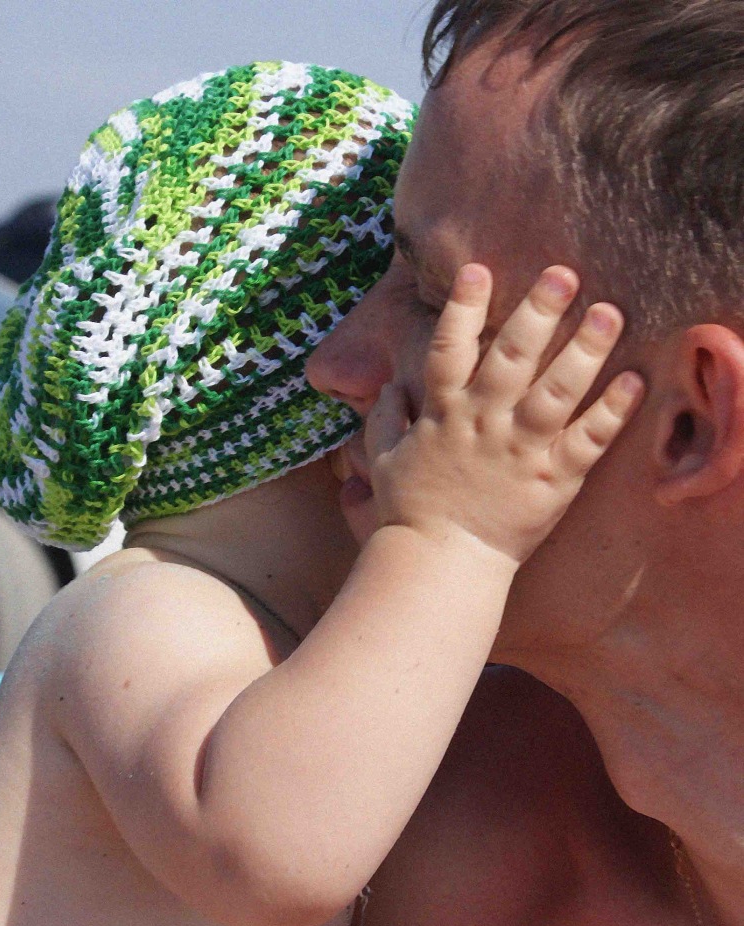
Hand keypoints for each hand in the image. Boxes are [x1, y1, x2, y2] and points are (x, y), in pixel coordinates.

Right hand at [365, 264, 643, 564]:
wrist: (441, 563)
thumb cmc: (410, 511)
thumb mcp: (383, 460)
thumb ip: (383, 419)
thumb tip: (388, 387)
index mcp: (443, 414)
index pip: (450, 348)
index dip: (464, 307)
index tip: (479, 270)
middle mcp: (484, 422)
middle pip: (513, 356)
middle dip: (538, 311)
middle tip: (563, 274)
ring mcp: (521, 450)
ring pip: (557, 390)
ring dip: (585, 350)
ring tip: (609, 313)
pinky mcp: (553, 480)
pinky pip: (587, 441)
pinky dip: (612, 411)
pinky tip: (634, 381)